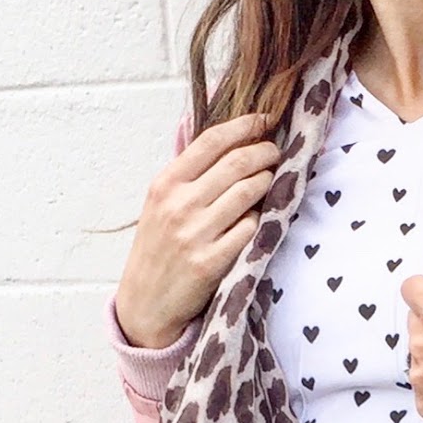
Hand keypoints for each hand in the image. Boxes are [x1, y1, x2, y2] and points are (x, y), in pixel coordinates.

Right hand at [115, 109, 283, 345]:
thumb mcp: (160, 204)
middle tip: (276, 152)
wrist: (145, 302)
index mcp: (165, 184)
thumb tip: (229, 141)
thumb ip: (188, 175)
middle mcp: (179, 205)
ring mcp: (195, 234)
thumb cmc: (158, 248)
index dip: (243, 126)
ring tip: (272, 179)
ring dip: (267, 181)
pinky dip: (259, 219)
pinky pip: (250, 228)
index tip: (264, 120)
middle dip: (265, 152)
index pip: (211, 141)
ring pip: (248, 193)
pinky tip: (260, 217)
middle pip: (236, 163)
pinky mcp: (211, 262)